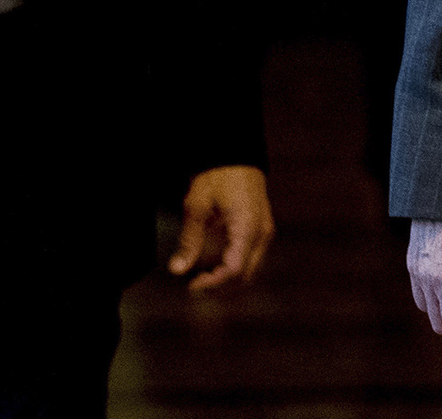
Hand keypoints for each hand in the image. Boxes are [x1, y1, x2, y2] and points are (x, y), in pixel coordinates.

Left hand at [168, 164, 274, 290]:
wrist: (235, 154)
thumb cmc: (217, 175)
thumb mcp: (197, 205)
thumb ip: (189, 240)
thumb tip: (177, 270)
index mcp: (248, 228)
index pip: (234, 270)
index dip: (213, 284)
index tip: (192, 287)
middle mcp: (261, 234)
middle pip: (245, 276)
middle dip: (219, 287)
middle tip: (194, 285)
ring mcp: (264, 232)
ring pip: (250, 271)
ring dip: (226, 279)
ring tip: (201, 277)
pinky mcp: (260, 230)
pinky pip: (250, 259)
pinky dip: (233, 268)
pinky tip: (213, 265)